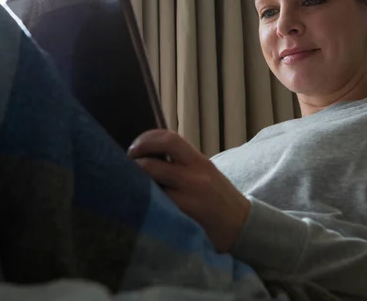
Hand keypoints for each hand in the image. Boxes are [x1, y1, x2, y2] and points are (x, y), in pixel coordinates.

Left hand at [128, 129, 249, 252]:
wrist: (242, 226)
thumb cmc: (219, 199)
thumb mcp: (206, 173)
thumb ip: (183, 163)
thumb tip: (150, 154)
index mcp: (199, 161)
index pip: (169, 139)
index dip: (146, 139)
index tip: (135, 146)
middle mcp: (194, 176)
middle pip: (152, 163)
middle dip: (133, 164)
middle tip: (124, 168)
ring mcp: (188, 199)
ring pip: (150, 186)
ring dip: (135, 184)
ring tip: (130, 186)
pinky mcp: (182, 218)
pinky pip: (156, 206)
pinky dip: (145, 203)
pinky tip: (140, 205)